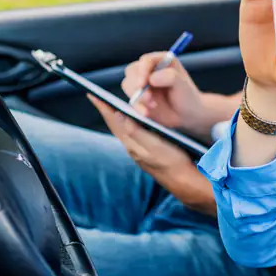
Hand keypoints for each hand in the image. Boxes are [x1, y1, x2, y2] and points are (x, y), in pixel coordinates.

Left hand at [87, 95, 217, 214]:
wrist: (182, 180)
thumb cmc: (172, 162)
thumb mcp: (155, 146)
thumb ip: (136, 132)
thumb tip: (119, 116)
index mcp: (132, 143)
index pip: (114, 121)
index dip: (103, 107)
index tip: (92, 94)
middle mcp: (132, 146)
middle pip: (115, 124)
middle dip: (106, 110)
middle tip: (97, 96)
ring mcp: (138, 150)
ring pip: (122, 129)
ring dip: (115, 116)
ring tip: (110, 105)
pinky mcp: (145, 150)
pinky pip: (131, 132)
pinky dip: (127, 122)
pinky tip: (130, 120)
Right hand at [121, 53, 216, 138]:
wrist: (187, 115)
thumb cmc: (188, 96)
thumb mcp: (183, 85)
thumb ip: (169, 77)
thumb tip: (151, 78)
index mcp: (162, 60)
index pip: (146, 60)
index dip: (142, 71)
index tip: (142, 84)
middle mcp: (150, 69)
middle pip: (132, 71)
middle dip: (137, 85)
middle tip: (148, 98)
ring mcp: (143, 83)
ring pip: (128, 85)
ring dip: (137, 96)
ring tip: (153, 106)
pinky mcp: (139, 96)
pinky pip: (131, 99)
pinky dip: (137, 107)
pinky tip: (146, 113)